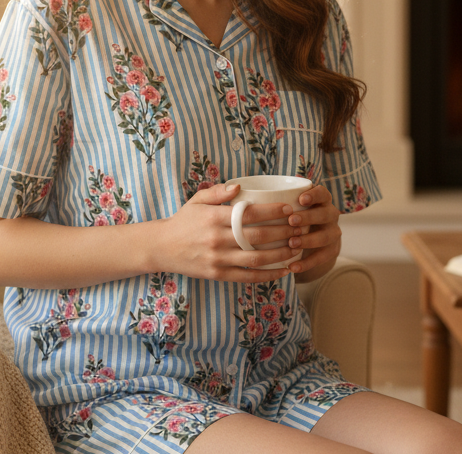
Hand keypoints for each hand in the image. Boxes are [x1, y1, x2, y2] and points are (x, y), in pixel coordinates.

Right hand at [160, 183, 301, 281]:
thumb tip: (239, 185)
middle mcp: (217, 239)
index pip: (249, 214)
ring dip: (280, 255)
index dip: (272, 212)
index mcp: (213, 217)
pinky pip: (247, 277)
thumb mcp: (196, 200)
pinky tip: (283, 271)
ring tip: (297, 248)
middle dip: (282, 232)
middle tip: (300, 228)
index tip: (288, 209)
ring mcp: (218, 259)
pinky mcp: (217, 275)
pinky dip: (268, 275)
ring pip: (256, 259)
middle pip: (257, 237)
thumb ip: (217, 192)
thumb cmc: (183, 220)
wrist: (162, 248)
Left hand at [285, 185, 341, 275]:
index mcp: (322, 200)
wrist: (314, 240)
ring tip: (291, 243)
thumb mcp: (292, 206)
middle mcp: (330, 215)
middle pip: (325, 214)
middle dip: (308, 217)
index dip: (314, 195)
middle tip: (291, 221)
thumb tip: (243, 189)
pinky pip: (322, 258)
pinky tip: (293, 266)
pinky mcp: (332, 250)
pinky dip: (307, 263)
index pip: (323, 193)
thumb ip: (278, 199)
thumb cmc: (295, 217)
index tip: (301, 199)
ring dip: (308, 240)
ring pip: (325, 237)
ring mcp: (333, 233)